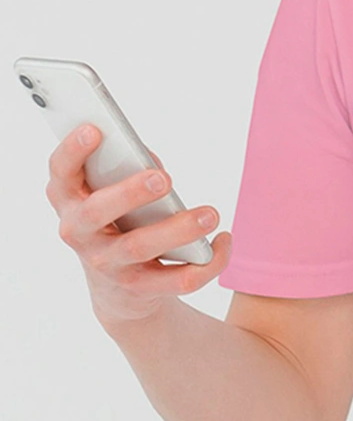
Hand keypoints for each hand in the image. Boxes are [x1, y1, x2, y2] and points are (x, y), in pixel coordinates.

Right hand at [46, 124, 231, 327]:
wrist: (118, 291)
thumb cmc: (117, 222)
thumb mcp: (110, 195)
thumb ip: (125, 171)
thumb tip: (151, 163)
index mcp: (69, 201)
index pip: (60, 173)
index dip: (72, 151)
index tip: (95, 129)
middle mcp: (80, 233)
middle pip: (98, 212)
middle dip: (130, 192)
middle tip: (164, 178)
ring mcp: (109, 264)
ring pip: (141, 247)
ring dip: (179, 229)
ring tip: (210, 213)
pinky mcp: (141, 288)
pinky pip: (178, 279)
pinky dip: (208, 261)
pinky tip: (224, 240)